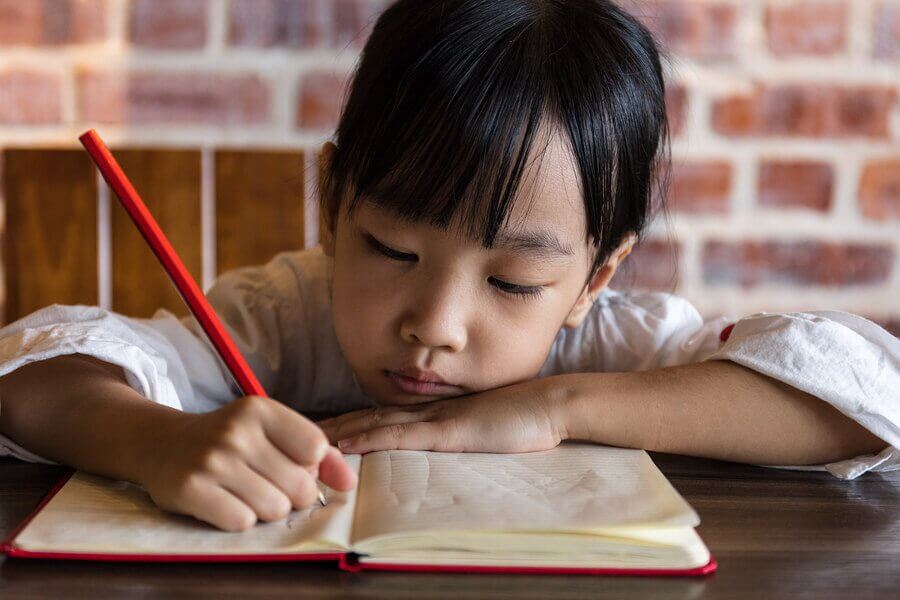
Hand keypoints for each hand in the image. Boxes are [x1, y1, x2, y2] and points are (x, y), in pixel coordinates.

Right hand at [138, 395, 356, 531]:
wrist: (163, 444)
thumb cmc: (230, 441)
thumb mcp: (272, 432)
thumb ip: (318, 454)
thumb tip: (349, 484)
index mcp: (261, 409)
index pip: (316, 448)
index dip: (310, 467)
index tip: (289, 464)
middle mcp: (237, 430)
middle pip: (299, 486)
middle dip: (289, 495)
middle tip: (263, 482)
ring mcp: (212, 459)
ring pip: (274, 508)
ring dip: (264, 509)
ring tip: (243, 492)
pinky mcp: (190, 488)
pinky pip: (242, 522)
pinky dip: (238, 520)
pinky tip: (224, 502)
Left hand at [318, 377, 568, 453]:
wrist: (552, 405)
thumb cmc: (526, 418)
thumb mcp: (486, 428)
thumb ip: (462, 434)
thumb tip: (447, 444)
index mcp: (439, 410)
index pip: (387, 414)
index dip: (355, 419)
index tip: (327, 426)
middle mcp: (431, 409)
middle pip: (372, 414)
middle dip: (337, 423)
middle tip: (301, 432)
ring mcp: (438, 417)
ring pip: (379, 423)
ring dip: (343, 430)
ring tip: (310, 439)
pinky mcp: (449, 431)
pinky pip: (401, 436)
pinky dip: (370, 439)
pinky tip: (347, 445)